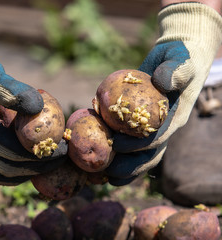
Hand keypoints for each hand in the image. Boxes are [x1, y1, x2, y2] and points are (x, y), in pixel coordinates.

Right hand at [0, 7, 66, 184]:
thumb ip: (16, 93)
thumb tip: (40, 108)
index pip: (14, 154)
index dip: (42, 155)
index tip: (63, 150)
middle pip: (9, 170)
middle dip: (38, 167)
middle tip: (61, 158)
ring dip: (23, 174)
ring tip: (46, 165)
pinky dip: (11, 170)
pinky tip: (28, 161)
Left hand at [105, 2, 221, 184]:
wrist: (175, 57)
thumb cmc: (180, 58)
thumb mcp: (181, 60)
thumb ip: (175, 71)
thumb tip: (161, 81)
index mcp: (174, 118)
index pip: (158, 139)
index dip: (138, 146)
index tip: (116, 145)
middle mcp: (164, 128)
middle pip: (148, 157)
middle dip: (128, 167)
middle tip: (105, 173)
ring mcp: (152, 129)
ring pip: (138, 157)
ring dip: (122, 169)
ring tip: (100, 178)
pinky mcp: (139, 125)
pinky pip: (129, 143)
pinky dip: (116, 154)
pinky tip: (98, 159)